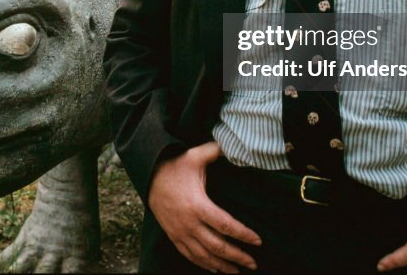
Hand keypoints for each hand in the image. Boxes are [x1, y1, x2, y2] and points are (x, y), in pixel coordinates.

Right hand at [148, 141, 260, 272]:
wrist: (148, 177)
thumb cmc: (174, 166)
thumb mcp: (194, 156)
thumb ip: (214, 151)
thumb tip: (231, 145)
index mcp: (198, 205)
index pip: (226, 225)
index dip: (244, 235)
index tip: (258, 241)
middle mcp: (189, 223)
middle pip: (218, 246)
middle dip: (238, 257)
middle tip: (253, 263)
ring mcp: (180, 232)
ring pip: (204, 256)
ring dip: (223, 265)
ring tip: (238, 270)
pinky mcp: (173, 236)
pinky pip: (190, 255)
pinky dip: (204, 265)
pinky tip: (215, 269)